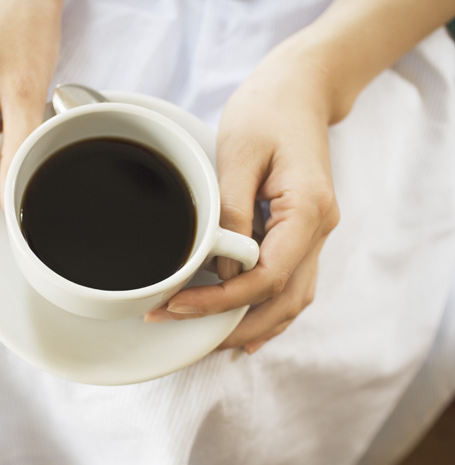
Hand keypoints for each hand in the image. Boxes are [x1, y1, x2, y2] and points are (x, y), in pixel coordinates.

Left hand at [145, 39, 340, 353]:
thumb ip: (231, 216)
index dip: (220, 301)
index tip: (176, 306)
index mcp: (307, 210)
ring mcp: (316, 233)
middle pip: (282, 302)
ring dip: (251, 326)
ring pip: (291, 300)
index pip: (266, 278)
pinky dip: (266, 309)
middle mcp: (320, 229)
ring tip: (207, 341)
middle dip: (233, 326)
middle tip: (184, 335)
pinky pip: (290, 283)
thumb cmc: (267, 112)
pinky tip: (242, 325)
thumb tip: (224, 271)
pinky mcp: (303, 232)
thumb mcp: (238, 156)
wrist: (299, 90)